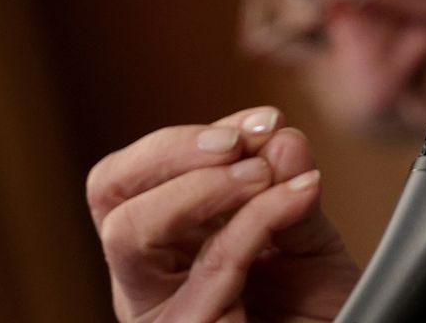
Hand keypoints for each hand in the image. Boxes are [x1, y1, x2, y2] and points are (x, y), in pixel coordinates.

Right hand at [87, 107, 361, 321]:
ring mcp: (162, 311)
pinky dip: (252, 224)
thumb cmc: (315, 306)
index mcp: (162, 245)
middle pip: (111, 198)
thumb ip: (290, 186)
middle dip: (176, 154)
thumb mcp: (308, 235)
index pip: (130, 178)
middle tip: (243, 145)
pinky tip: (295, 200)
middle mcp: (148, 280)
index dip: (186, 141)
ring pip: (133, 233)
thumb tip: (278, 136)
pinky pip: (208, 269)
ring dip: (203, 187)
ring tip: (264, 173)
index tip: (260, 121)